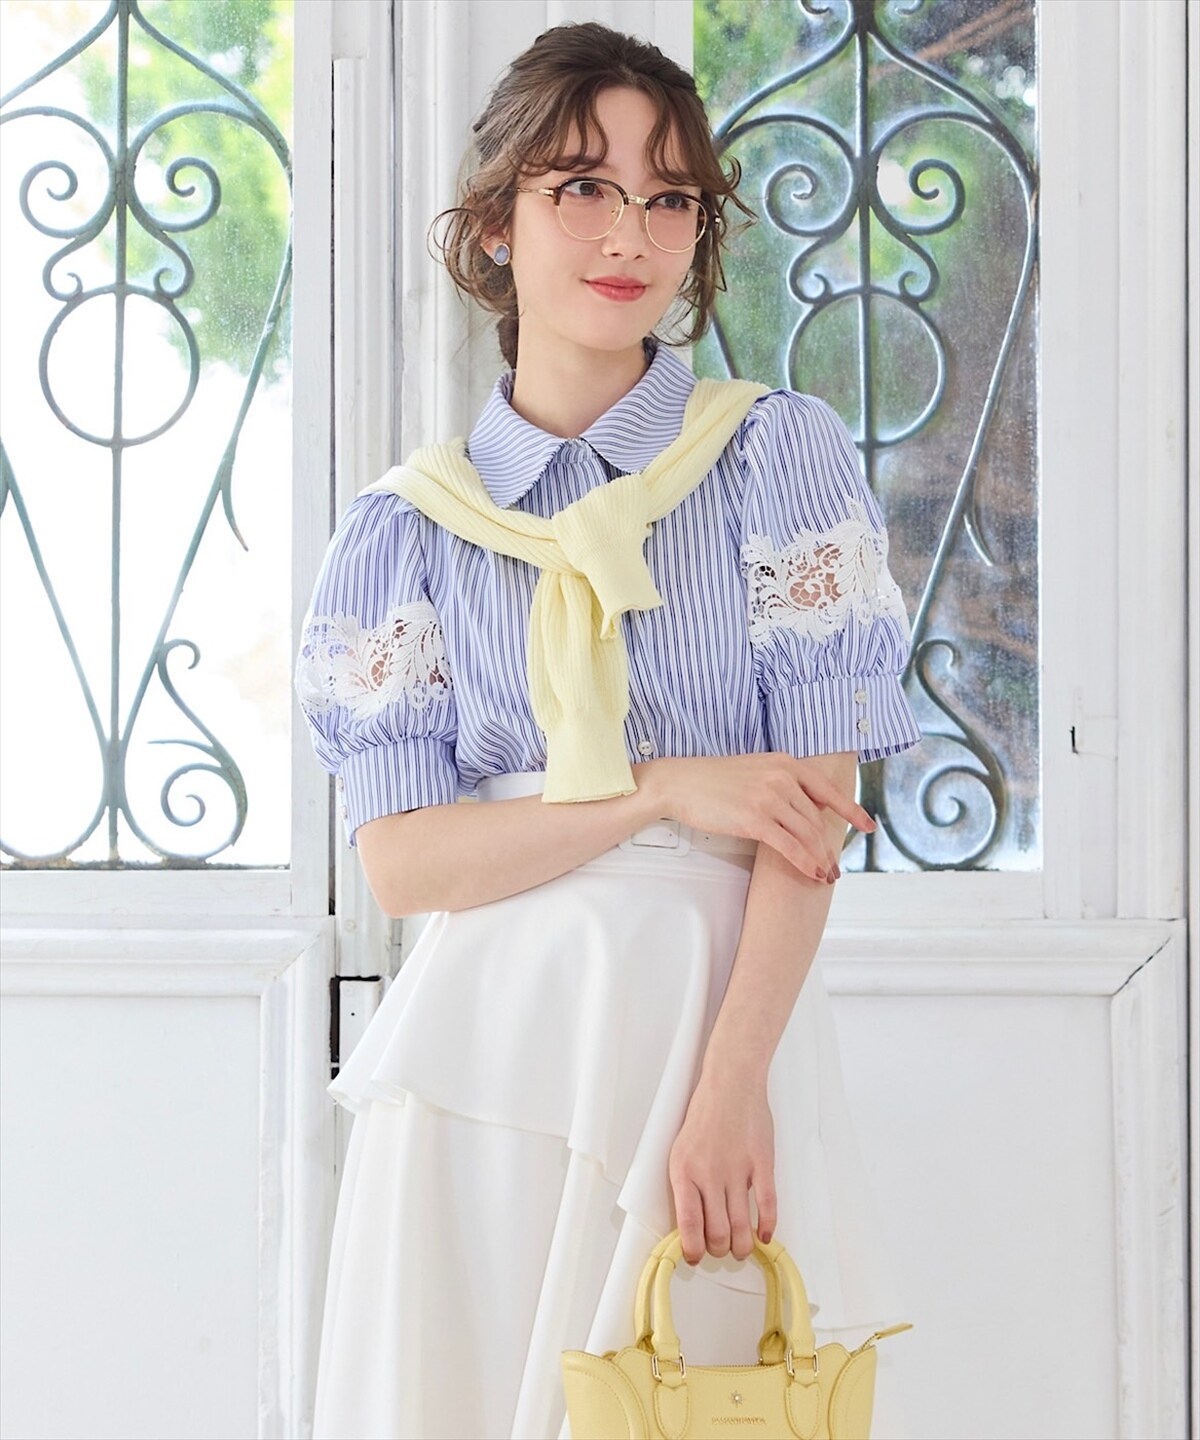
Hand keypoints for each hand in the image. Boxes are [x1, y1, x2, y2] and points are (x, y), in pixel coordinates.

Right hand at [643, 753, 873, 883]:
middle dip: (830, 848)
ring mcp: (769, 798)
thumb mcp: (756, 769)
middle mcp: (782, 778)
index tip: (868, 825)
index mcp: (786, 763)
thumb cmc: (713, 779)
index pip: (828, 790)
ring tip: (826, 875)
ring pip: (808, 835)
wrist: (680, 782)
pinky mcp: (754, 819)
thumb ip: (782, 782)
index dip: (852, 811)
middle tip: (835, 867)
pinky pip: (790, 846)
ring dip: (821, 859)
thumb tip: (805, 808)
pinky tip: (812, 873)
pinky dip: (805, 863)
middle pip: (817, 820)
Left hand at [667, 1067, 776, 1265]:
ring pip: (740, 1226)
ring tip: (740, 1248)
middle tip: (720, 1249)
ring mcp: (737, 1170)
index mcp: (684, 1171)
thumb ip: (687, 1183)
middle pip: (716, 1233)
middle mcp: (709, 1174)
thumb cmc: (705, 1113)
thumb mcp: (682, 1149)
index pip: (688, 1225)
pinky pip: (766, 1205)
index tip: (695, 1257)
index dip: (693, 1250)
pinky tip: (764, 1235)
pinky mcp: (762, 1164)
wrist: (730, 1083)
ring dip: (741, 1245)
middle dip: (718, 1250)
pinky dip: (767, 1226)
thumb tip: (691, 1221)